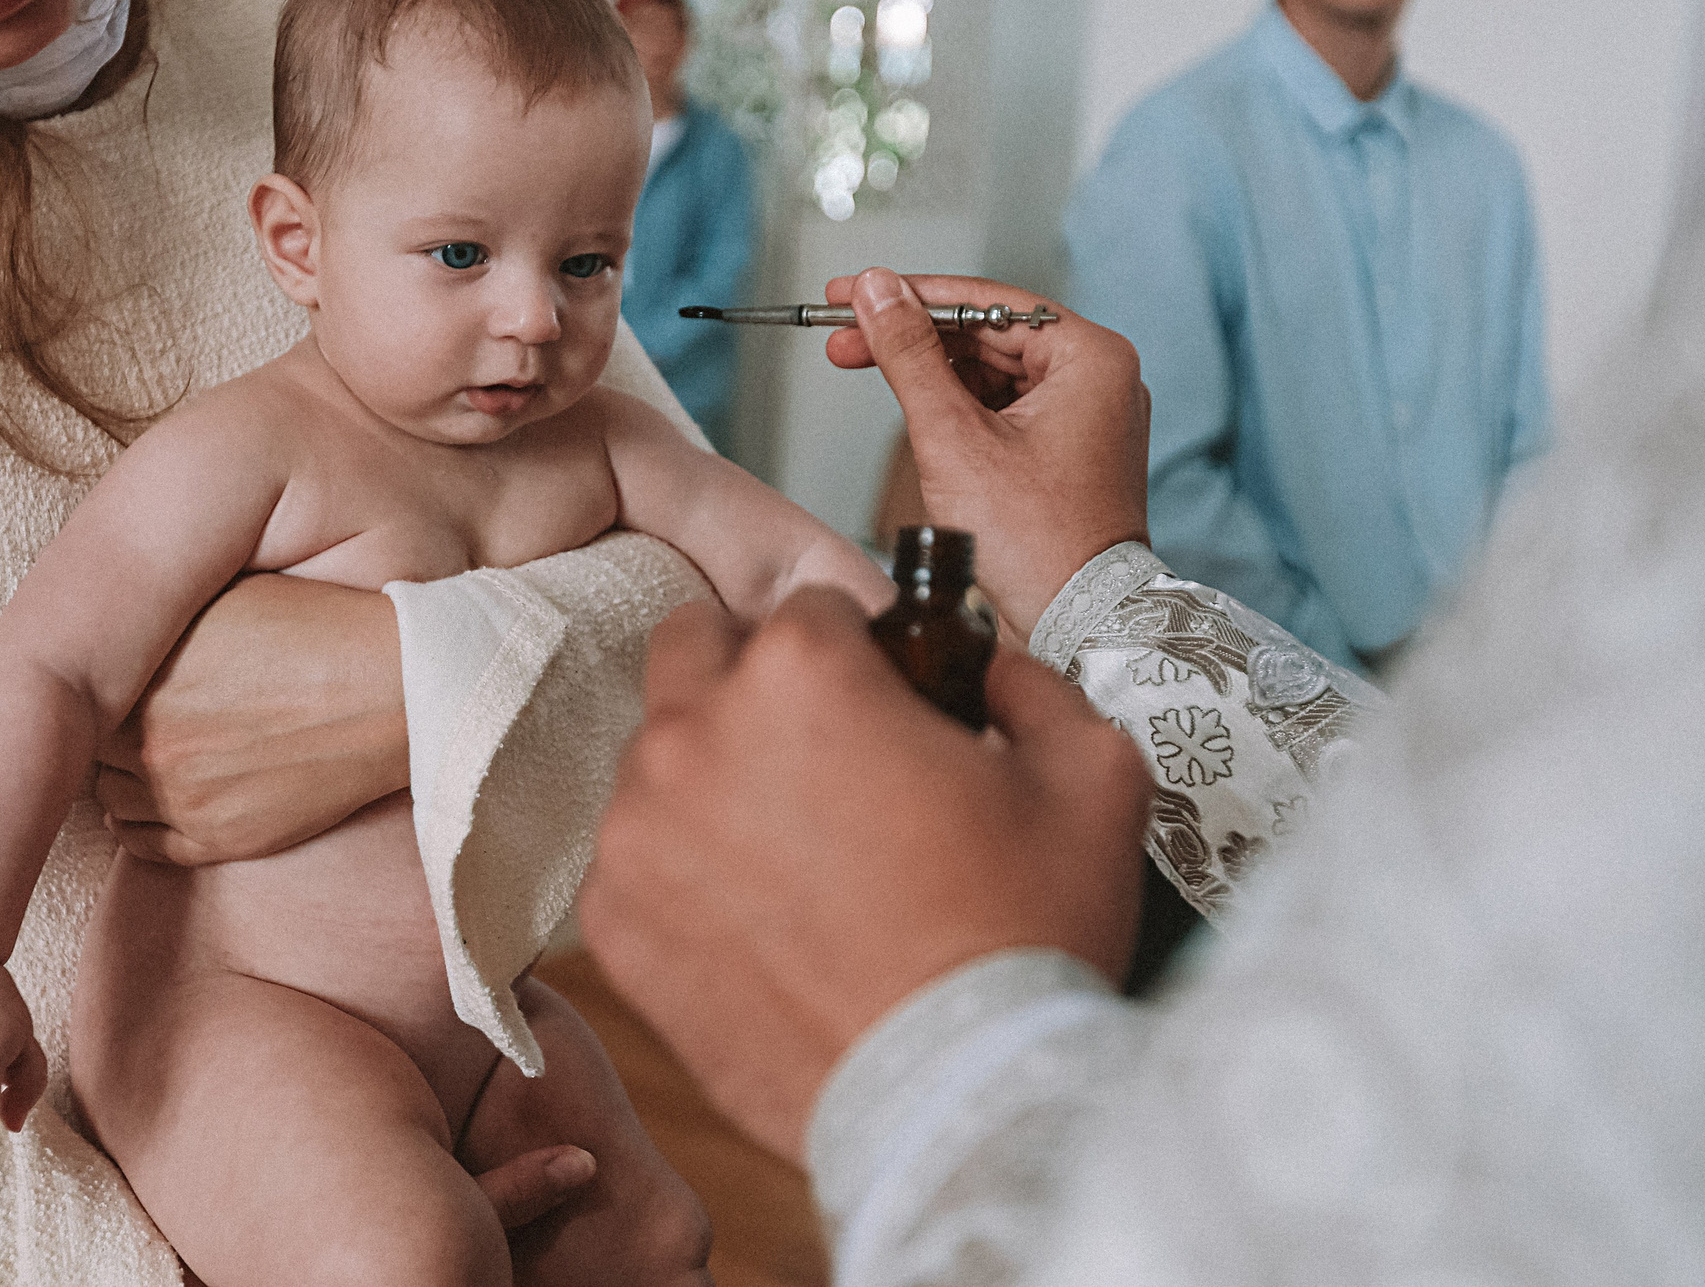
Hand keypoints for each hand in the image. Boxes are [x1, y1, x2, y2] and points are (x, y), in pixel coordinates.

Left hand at [97, 574, 408, 864]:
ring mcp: (186, 799)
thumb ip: (159, 617)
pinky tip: (153, 798)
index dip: (100, 683)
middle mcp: (154, 745)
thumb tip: (115, 623)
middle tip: (131, 711)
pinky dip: (137, 823)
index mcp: (146, 680)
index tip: (115, 676)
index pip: (82, 694)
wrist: (393, 691)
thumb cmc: (319, 628)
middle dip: (108, 728)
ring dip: (119, 776)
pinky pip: (143, 846)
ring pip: (110, 799)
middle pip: (93, 748)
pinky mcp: (221, 839)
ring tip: (147, 752)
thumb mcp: (226, 596)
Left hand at [582, 590, 1150, 1162]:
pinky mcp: (614, 923)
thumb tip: (987, 670)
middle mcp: (695, 732)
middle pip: (698, 651)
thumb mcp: (1090, 771)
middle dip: (754, 678)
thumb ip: (1029, 683)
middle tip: (825, 752)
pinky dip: (688, 872)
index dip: (860, 650)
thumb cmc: (1026, 932)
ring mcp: (640, 830)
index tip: (886, 702)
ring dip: (717, 778)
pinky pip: (639, 858)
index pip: (810, 607)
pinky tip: (766, 920)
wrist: (960, 1097)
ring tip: (802, 854)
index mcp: (801, 670)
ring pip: (661, 758)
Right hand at [824, 268, 1148, 630]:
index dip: (909, 296)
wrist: (1078, 624)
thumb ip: (910, 354)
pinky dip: (955, 406)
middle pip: (986, 335)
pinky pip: (1003, 406)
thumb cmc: (1036, 544)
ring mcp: (1086, 415)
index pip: (985, 304)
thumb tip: (876, 291)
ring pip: (990, 371)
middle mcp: (1099, 378)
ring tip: (862, 365)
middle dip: (911, 337)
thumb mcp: (953, 437)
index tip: (852, 293)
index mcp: (1091, 359)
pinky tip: (910, 404)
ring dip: (927, 371)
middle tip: (842, 336)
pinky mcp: (1068, 448)